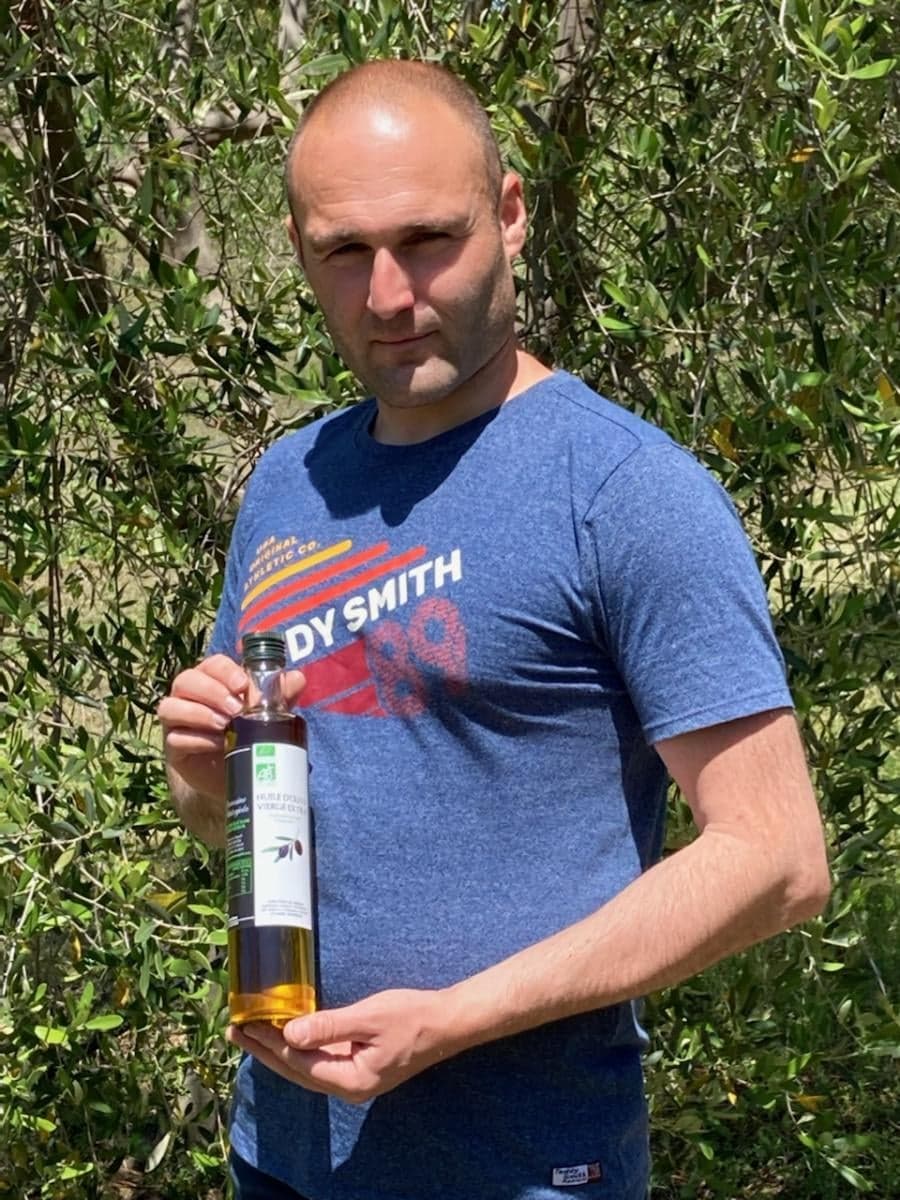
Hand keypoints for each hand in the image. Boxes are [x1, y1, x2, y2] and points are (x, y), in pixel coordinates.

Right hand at [158, 653, 304, 799]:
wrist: (234, 775)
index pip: (212, 664)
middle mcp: (189, 695)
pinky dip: (196, 740)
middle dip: (212, 691)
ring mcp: (176, 721)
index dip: (225, 671)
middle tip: (236, 708)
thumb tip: (297, 678)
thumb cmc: (249, 735)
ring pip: (171, 706)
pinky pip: (175, 739)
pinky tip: (218, 744)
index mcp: (213, 680)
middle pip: (186, 680)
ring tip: (225, 725)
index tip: (243, 684)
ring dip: (199, 713)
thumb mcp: (267, 716)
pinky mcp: (173, 747)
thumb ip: (280, 697)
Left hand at [226, 988, 456, 1104]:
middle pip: (296, 1071)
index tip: (247, 1024)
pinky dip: (298, 1047)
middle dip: (264, 1050)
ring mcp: (353, 1078)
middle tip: (236, 1030)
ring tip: (250, 1033)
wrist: (446, 1024)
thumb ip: (329, 1026)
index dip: (271, 1043)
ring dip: (277, 1049)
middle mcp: (348, 1087)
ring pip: (305, 1067)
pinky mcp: (357, 1066)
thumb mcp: (368, 1017)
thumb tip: (290, 1032)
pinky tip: (285, 1034)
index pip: (299, 1062)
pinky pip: (318, 1060)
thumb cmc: (411, 1017)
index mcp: (351, 1081)